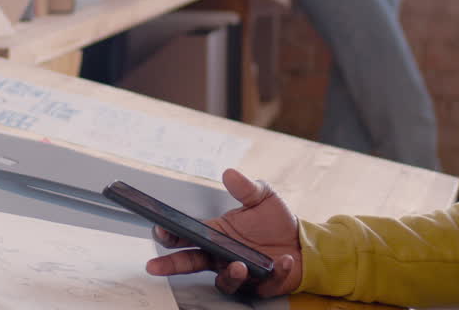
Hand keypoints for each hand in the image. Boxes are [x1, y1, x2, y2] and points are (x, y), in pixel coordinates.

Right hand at [145, 169, 302, 297]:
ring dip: (229, 275)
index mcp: (218, 234)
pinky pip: (263, 285)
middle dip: (172, 264)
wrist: (302, 242)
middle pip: (191, 262)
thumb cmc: (276, 222)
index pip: (187, 235)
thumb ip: (246, 187)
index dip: (170, 234)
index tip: (160, 229)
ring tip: (239, 266)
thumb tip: (229, 173)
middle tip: (156, 265)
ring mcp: (240, 273)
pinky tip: (283, 261)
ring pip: (224, 281)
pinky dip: (274, 274)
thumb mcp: (263, 197)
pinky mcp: (261, 285)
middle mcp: (222, 256)